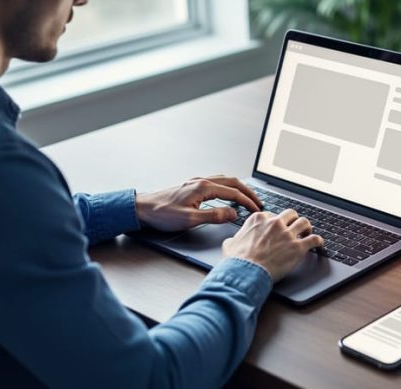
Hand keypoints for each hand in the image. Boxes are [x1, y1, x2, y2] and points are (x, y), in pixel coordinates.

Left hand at [135, 175, 262, 231]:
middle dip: (248, 192)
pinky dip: (228, 187)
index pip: (234, 193)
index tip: (257, 210)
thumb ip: (214, 216)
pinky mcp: (192, 186)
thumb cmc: (162, 214)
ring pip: (225, 180)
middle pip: (233, 182)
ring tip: (247, 198)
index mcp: (204, 187)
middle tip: (258, 202)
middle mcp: (202, 181)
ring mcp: (196, 182)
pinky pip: (217, 182)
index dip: (248, 202)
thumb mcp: (190, 219)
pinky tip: (227, 194)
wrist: (142, 208)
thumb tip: (233, 214)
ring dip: (239, 188)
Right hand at [222, 209, 323, 281]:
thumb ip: (235, 239)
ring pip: (304, 222)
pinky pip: (314, 239)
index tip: (278, 229)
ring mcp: (287, 234)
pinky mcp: (297, 247)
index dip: (276, 223)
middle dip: (293, 221)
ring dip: (307, 227)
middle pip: (290, 214)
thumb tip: (233, 241)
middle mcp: (274, 223)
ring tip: (307, 233)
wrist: (246, 273)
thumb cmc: (237, 261)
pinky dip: (318, 241)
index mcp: (259, 220)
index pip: (273, 215)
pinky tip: (319, 244)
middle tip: (294, 228)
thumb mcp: (229, 245)